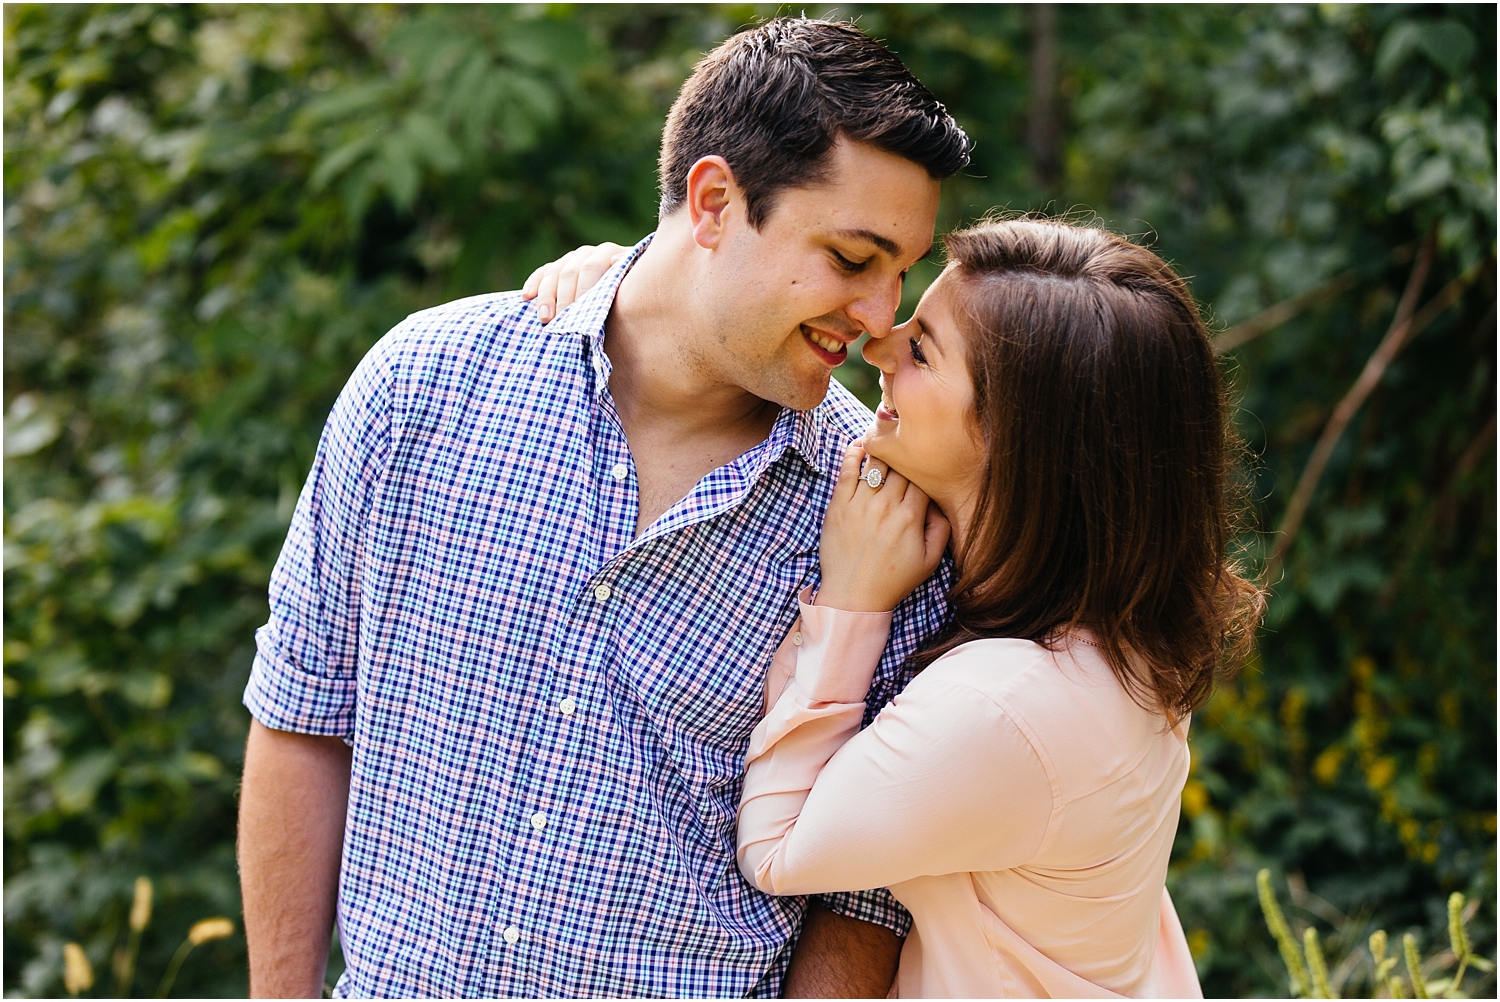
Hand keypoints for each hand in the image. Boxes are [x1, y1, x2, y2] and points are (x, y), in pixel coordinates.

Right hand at [521, 242, 627, 322]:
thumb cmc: (634, 295)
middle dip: (563, 299)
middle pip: (569, 272)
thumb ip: (627, 274)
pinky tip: (527, 297)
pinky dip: (534, 284)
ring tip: (544, 318)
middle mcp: (588, 253)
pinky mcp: (558, 268)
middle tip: (559, 323)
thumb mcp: (636, 285)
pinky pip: (542, 273)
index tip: (579, 315)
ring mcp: (572, 259)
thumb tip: (614, 260)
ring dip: (546, 296)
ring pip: (554, 273)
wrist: (628, 293)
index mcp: (609, 254)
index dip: (583, 291)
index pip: (591, 268)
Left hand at [816, 442, 949, 612]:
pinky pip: (847, 470)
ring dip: (881, 450)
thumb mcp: (930, 560)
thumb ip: (942, 527)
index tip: (923, 465)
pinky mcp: (838, 506)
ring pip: (875, 463)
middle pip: (900, 466)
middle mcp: (886, 507)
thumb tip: (940, 500)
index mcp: (910, 517)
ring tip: (884, 441)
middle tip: (905, 448)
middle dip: (905, 456)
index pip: (922, 478)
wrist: (853, 596)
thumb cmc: (893, 579)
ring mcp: (859, 505)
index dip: (924, 468)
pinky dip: (854, 454)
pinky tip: (860, 446)